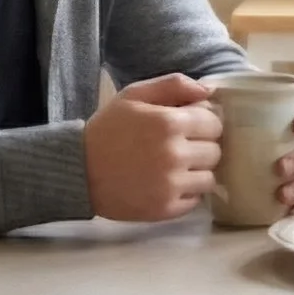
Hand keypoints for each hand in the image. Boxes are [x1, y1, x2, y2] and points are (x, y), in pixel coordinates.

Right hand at [84, 73, 222, 220]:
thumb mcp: (135, 94)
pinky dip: (187, 192)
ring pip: (209, 178)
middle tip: (180, 147)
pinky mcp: (166, 208)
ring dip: (197, 171)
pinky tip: (168, 183)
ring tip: (175, 167)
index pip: (214, 123)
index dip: (203, 123)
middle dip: (201, 146)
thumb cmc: (109, 128)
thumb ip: (174, 85)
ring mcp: (171, 185)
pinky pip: (196, 200)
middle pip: (215, 151)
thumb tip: (210, 91)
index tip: (188, 126)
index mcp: (170, 122)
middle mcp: (175, 154)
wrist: (79, 170)